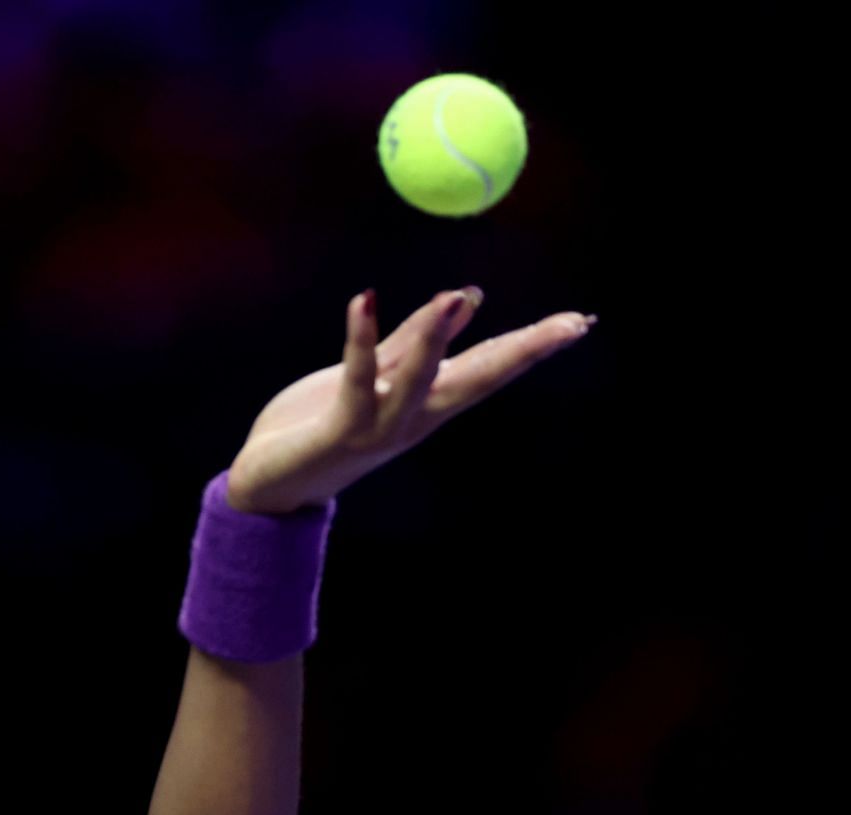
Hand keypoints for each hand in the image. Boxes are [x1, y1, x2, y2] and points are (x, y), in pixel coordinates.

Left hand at [224, 287, 595, 514]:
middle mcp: (415, 417)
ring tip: (455, 297)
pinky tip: (365, 300)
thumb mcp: (377, 374)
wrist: (272, 480)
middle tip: (570, 325)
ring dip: (436, 339)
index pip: (489, 367)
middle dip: (523, 352)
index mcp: (429, 403)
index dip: (532, 346)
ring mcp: (381, 425)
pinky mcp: (341, 427)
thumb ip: (416, 341)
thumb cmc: (323, 423)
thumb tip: (468, 298)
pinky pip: (355, 379)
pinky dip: (359, 339)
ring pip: (418, 380)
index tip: (578, 323)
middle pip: (478, 379)